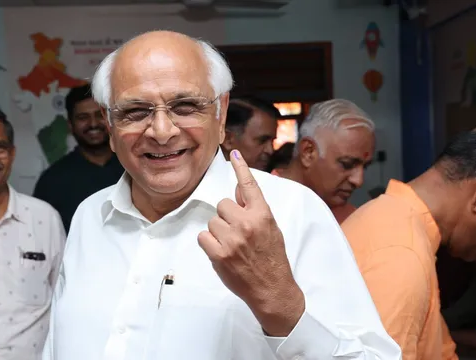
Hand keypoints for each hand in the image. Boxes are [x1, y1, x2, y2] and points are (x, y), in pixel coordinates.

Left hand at [197, 149, 304, 335]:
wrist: (272, 288)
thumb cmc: (272, 258)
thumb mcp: (271, 228)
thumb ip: (254, 209)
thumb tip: (237, 190)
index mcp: (263, 215)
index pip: (248, 186)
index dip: (241, 168)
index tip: (233, 153)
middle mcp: (247, 224)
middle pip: (222, 204)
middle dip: (226, 216)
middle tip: (237, 232)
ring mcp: (232, 239)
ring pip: (212, 221)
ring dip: (218, 231)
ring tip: (232, 245)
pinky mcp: (219, 254)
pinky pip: (203, 237)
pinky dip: (209, 244)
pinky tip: (222, 252)